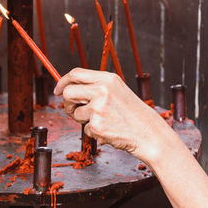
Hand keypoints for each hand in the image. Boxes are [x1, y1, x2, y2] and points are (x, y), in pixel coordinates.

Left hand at [54, 68, 176, 163]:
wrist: (149, 133)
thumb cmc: (133, 113)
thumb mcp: (117, 91)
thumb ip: (95, 87)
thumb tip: (69, 90)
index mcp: (107, 79)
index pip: (76, 73)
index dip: (63, 81)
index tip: (58, 90)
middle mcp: (102, 90)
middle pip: (68, 92)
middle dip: (67, 103)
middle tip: (74, 110)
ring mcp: (98, 108)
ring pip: (75, 113)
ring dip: (83, 120)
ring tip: (103, 121)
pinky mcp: (97, 125)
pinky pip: (85, 129)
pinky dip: (93, 132)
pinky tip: (109, 130)